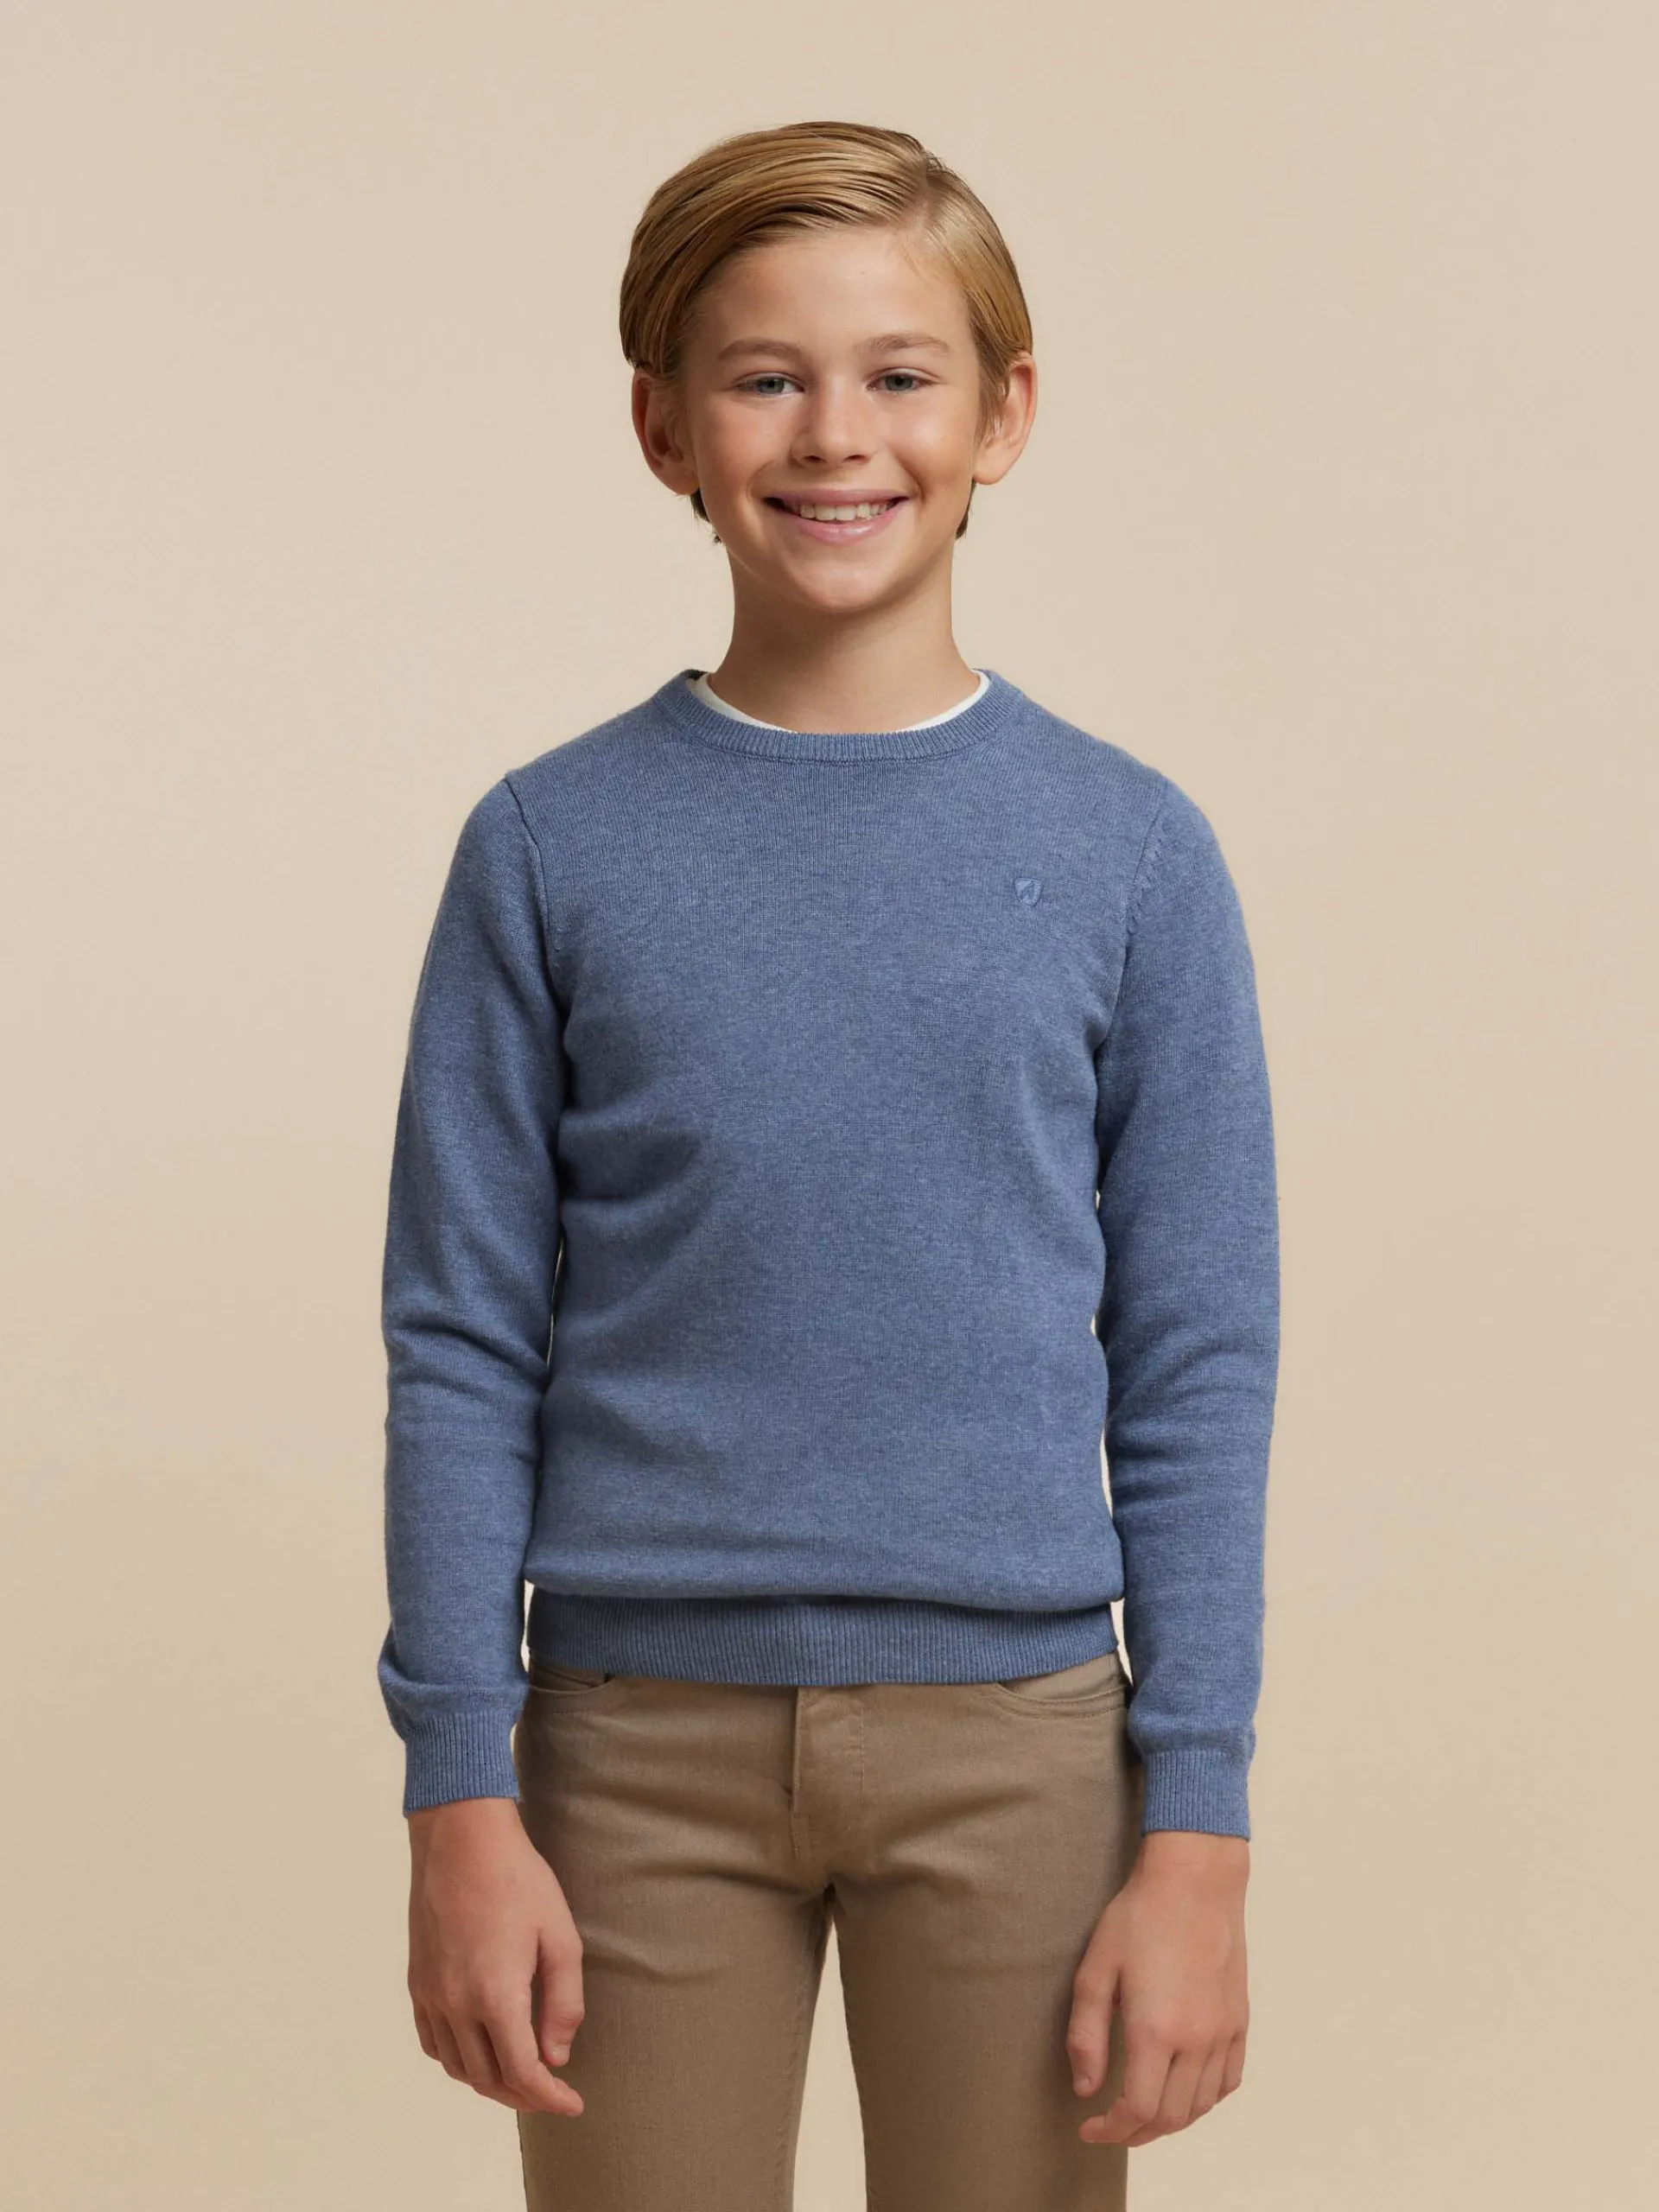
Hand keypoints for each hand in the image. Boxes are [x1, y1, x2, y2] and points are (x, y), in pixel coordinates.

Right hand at [406, 1795, 586, 2116]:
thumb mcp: (559, 1935)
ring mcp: (431, 1995)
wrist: (460, 1838)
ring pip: (457, 2068)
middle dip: (524, 2096)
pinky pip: (433, 2043)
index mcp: (496, 1995)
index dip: (549, 2098)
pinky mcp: (417, 1982)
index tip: (573, 2104)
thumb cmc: (518, 1879)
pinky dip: (458, 2061)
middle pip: (488, 2079)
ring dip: (490, 2083)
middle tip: (553, 2092)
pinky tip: (480, 2051)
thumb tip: (557, 2055)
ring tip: (521, 2076)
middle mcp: (456, 2004)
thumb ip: (563, 2002)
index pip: (522, 2073)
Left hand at [1067, 1829, 1249, 2147]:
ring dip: (1170, 2122)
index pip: (1137, 2110)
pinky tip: (1185, 2091)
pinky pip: (1228, 2080)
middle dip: (1136, 2134)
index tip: (1089, 2129)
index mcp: (1156, 2030)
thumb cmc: (1140, 1916)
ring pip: (1201, 2105)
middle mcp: (1196, 2040)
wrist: (1194, 1880)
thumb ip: (1087, 2035)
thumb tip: (1085, 2088)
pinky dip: (1205, 2100)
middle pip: (1170, 2117)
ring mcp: (1222, 2031)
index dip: (1111, 2131)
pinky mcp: (1238, 2019)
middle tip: (1111, 2127)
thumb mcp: (1096, 1970)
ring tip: (1142, 2114)